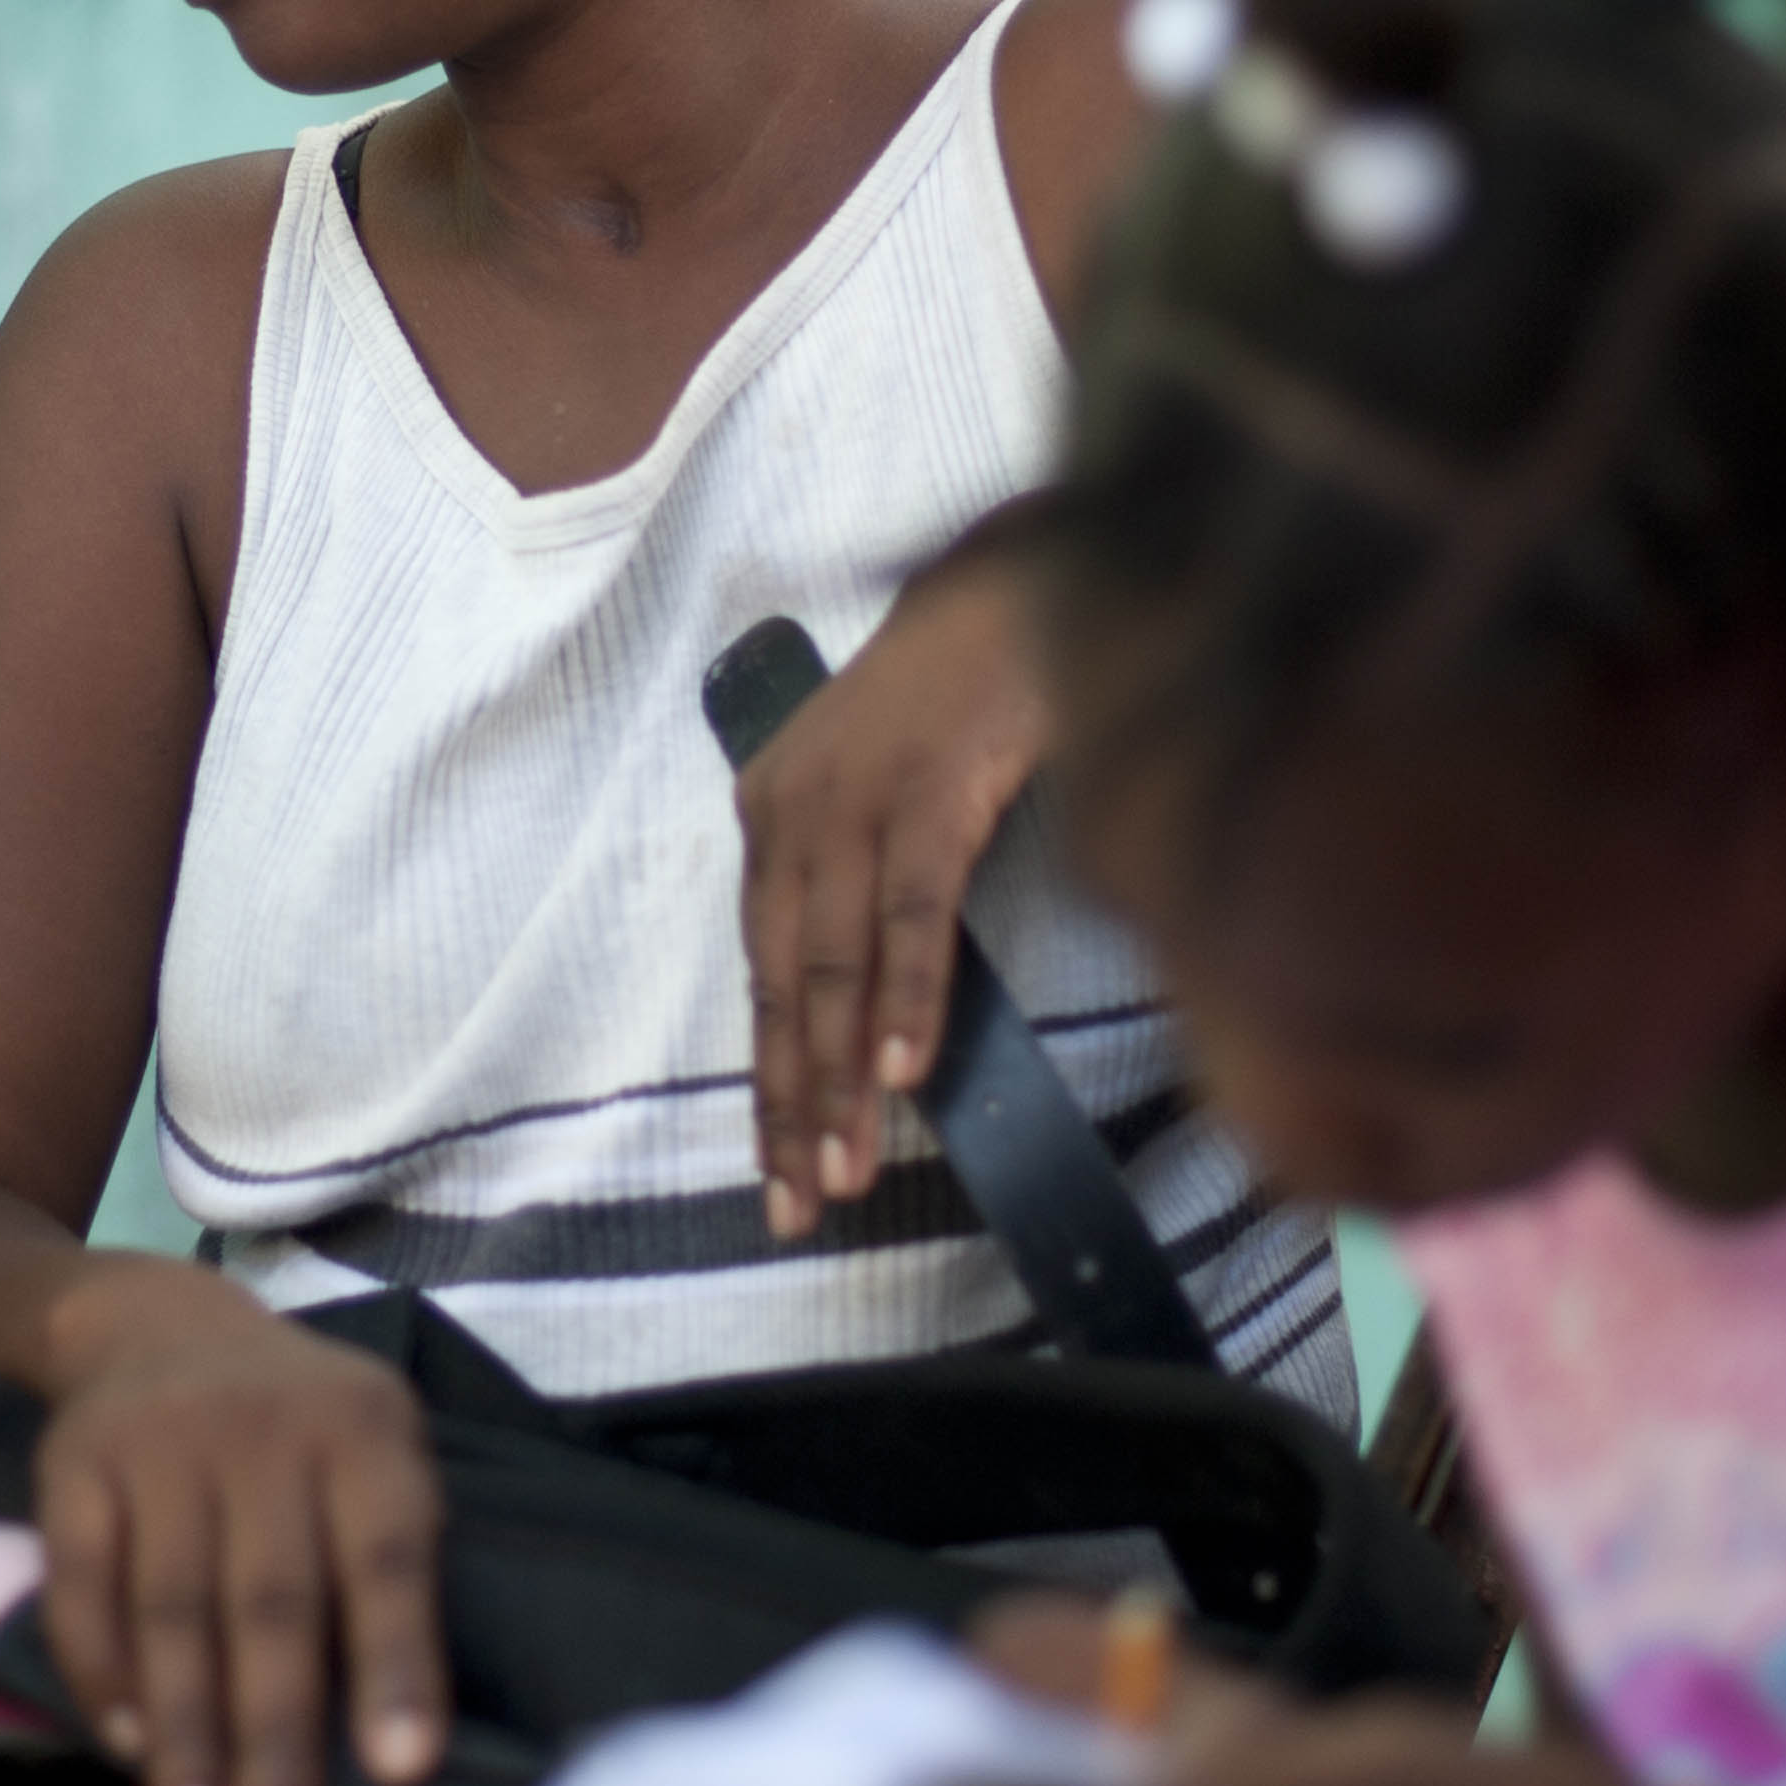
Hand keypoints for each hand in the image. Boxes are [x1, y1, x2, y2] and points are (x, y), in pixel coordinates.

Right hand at [31, 1265, 447, 1785]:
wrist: (159, 1326)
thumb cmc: (302, 1437)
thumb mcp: (373, 1457)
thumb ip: (392, 1570)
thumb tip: (407, 1753)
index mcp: (364, 1431)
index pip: (386, 1559)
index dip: (396, 1665)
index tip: (404, 1774)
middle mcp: (263, 1426)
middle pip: (272, 1603)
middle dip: (277, 1739)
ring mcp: (159, 1441)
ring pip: (173, 1611)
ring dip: (186, 1740)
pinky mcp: (74, 1463)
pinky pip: (83, 1588)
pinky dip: (103, 1676)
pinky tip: (129, 1752)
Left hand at [735, 560, 1051, 1235]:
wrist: (1023, 581)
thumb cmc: (966, 695)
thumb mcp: (891, 791)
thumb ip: (870, 889)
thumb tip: (880, 1017)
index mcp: (774, 813)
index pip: (763, 973)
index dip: (772, 1080)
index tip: (781, 1176)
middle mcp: (794, 807)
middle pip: (784, 982)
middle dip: (792, 1105)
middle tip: (800, 1205)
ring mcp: (856, 796)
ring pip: (836, 961)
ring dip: (842, 1074)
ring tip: (847, 1168)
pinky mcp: (928, 787)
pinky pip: (911, 910)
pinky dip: (905, 993)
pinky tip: (904, 1069)